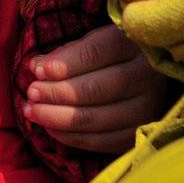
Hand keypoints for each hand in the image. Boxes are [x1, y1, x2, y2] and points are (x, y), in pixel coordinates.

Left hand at [24, 24, 170, 152]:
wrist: (153, 78)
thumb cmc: (116, 54)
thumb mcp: (97, 40)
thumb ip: (69, 52)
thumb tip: (37, 67)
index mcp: (136, 43)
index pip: (97, 52)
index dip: (64, 63)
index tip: (37, 70)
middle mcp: (148, 76)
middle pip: (95, 89)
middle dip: (56, 93)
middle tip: (31, 93)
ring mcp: (148, 108)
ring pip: (96, 118)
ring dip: (57, 117)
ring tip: (31, 111)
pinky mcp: (141, 133)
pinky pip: (101, 141)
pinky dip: (71, 137)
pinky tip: (50, 128)